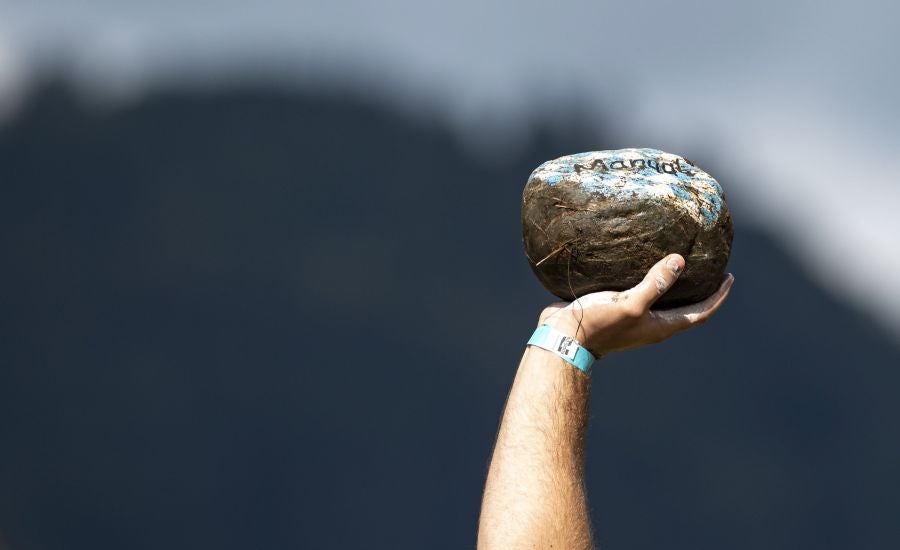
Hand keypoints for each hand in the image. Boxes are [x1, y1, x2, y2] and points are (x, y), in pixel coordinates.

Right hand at [538, 254, 733, 356]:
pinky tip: (640, 265)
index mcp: (661, 326)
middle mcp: (650, 325)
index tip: (730, 277)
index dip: (718, 297)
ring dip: (674, 286)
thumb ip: (655, 284)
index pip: (701, 313)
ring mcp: (632, 320)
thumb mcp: (630, 303)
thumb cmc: (598, 324)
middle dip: (700, 290)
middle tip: (709, 268)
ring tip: (677, 263)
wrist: (562, 337)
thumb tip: (680, 261)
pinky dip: (649, 281)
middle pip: (685, 309)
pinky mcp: (615, 311)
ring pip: (662, 302)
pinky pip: (640, 295)